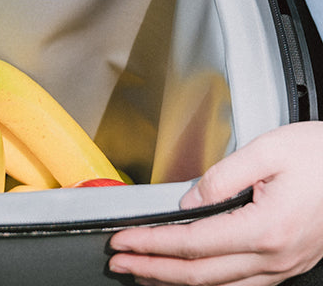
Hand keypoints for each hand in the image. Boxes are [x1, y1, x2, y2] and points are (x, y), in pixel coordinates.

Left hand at [108, 122, 322, 285]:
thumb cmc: (320, 154)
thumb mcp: (267, 150)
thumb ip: (221, 176)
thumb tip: (188, 201)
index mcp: (266, 228)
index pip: (193, 244)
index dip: (152, 244)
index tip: (124, 241)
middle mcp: (275, 256)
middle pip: (201, 275)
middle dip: (153, 269)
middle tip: (119, 263)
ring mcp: (284, 265)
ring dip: (175, 281)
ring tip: (145, 271)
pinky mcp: (288, 263)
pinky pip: (242, 284)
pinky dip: (208, 283)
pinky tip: (190, 275)